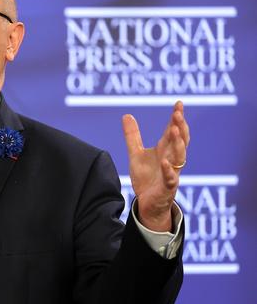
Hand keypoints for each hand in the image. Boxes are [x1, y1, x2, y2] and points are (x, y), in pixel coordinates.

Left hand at [122, 101, 189, 231]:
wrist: (146, 204)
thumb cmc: (146, 178)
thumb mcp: (136, 154)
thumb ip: (132, 136)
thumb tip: (126, 115)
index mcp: (165, 150)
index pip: (173, 131)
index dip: (177, 118)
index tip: (179, 103)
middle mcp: (171, 159)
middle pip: (180, 141)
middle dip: (180, 127)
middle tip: (178, 114)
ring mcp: (171, 173)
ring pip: (180, 157)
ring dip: (178, 144)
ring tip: (175, 130)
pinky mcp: (167, 187)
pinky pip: (171, 178)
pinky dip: (169, 170)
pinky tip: (166, 162)